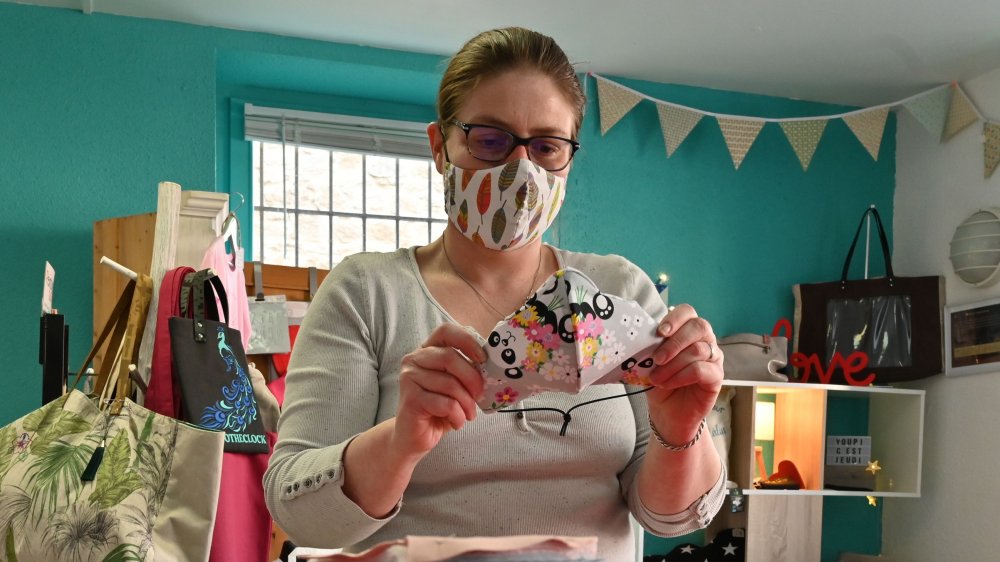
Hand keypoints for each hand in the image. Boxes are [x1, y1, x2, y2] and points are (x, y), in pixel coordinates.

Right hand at [394, 323, 485, 457]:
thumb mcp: (456, 386)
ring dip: (467, 403)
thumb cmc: (439, 409)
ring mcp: (409, 378)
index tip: (483, 359)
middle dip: (472, 378)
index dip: (467, 341)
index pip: (446, 331)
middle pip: (450, 357)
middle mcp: (414, 359)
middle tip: (480, 396)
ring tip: (468, 414)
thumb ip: (466, 371)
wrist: (415, 437)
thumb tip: (491, 368)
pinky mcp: (410, 399)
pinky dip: (457, 416)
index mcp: (427, 350)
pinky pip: (445, 403)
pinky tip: (456, 422)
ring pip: (450, 384)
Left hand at [646, 304, 723, 443]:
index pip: (687, 312)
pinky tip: (668, 383)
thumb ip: (651, 346)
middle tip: (657, 359)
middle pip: (699, 326)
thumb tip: (639, 337)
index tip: (659, 332)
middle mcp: (705, 340)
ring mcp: (714, 358)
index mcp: (687, 330)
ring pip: (698, 350)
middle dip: (675, 342)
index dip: (675, 318)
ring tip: (656, 378)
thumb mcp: (651, 361)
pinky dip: (681, 376)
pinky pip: (702, 369)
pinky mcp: (717, 377)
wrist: (667, 412)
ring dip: (673, 364)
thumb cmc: (659, 382)